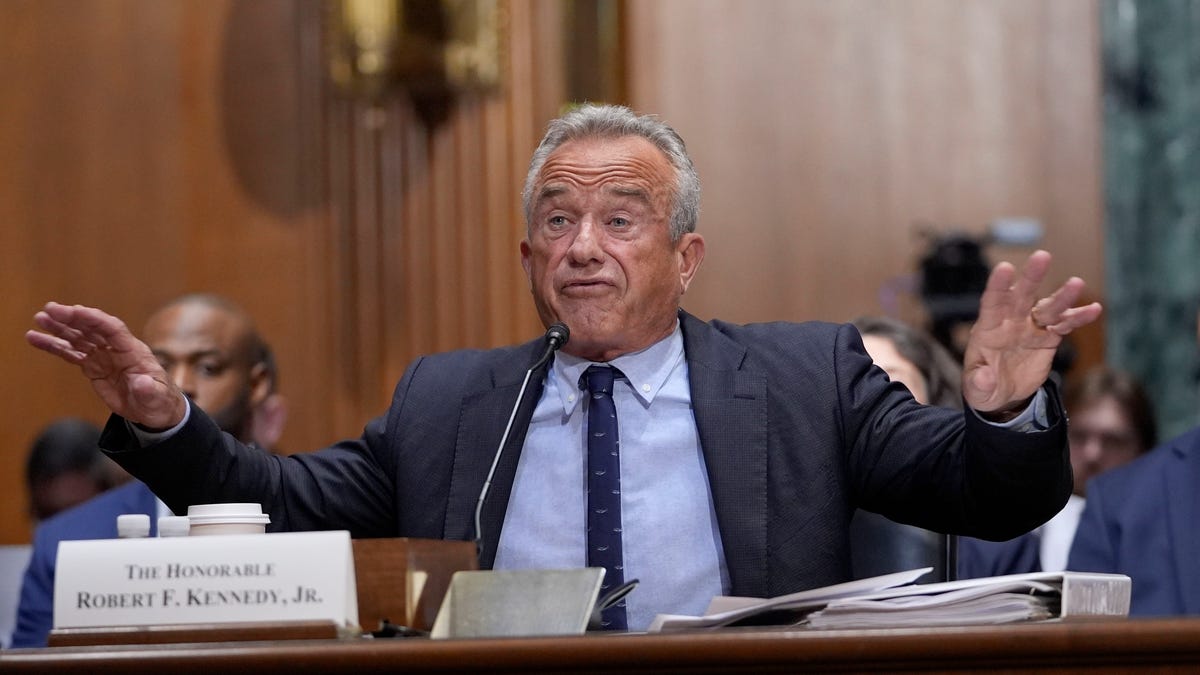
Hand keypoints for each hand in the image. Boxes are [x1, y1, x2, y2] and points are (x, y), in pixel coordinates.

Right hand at [26, 302, 186, 428]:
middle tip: (49, 309)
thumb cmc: (160, 402)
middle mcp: (117, 349)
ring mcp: (104, 357)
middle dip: (72, 318)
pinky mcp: (94, 367)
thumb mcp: (157, 399)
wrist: (155, 411)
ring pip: (79, 338)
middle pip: (93, 328)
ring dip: (59, 328)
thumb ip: (149, 390)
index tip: (74, 311)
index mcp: (134, 351)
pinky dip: (54, 346)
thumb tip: (142, 383)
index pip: (112, 329)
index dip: (94, 319)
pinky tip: (36, 339)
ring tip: (39, 320)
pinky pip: (71, 353)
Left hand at [962, 250, 1102, 414]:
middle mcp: (1010, 322)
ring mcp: (1031, 328)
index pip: (992, 303)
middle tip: (1042, 256)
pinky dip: (1078, 317)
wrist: (1003, 396)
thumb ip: (978, 382)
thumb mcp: (976, 390)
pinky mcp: (1048, 338)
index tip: (1004, 267)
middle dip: (1031, 277)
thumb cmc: (983, 388)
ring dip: (1062, 296)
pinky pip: (1065, 325)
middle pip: (1021, 296)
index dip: (998, 286)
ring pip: (1048, 308)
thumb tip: (983, 377)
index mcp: (988, 329)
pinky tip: (1094, 309)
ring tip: (1077, 283)